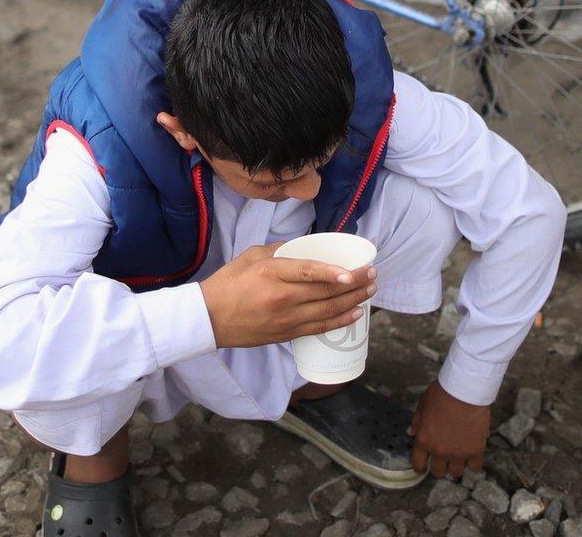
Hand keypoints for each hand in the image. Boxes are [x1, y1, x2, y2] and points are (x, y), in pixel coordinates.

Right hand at [199, 243, 375, 348]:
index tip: (354, 271)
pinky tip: (356, 313)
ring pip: (327, 311)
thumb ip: (279, 250)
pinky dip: (340, 321)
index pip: (308, 272)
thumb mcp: (250, 256)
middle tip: (372, 274)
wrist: (209, 319)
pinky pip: (319, 328)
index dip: (333, 273)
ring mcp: (285, 319)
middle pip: (325, 292)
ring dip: (354, 300)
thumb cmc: (227, 283)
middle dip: (354, 283)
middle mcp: (281, 298)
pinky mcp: (286, 334)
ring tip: (370, 290)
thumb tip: (304, 247)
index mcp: (271, 274)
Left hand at [409, 380, 489, 478]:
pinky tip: (472, 456)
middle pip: (438, 472)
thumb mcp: (423, 405)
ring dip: (456, 467)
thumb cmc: (442, 394)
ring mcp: (458, 453)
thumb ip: (417, 422)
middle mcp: (440, 451)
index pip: (418, 463)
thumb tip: (412, 433)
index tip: (423, 467)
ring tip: (458, 459)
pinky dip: (473, 463)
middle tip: (443, 460)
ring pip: (456, 473)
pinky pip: (475, 467)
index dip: (420, 467)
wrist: (465, 391)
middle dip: (439, 467)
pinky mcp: (475, 450)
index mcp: (424, 440)